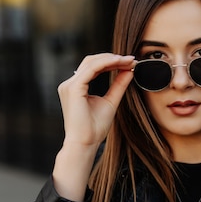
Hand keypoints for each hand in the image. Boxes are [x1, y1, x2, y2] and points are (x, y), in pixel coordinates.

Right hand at [53, 53, 133, 200]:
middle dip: (112, 58)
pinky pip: (91, 69)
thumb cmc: (95, 129)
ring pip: (91, 62)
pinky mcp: (73, 88)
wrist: (85, 143)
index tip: (129, 62)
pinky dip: (106, 63)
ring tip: (128, 60)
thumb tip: (129, 71)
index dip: (111, 62)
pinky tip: (119, 63)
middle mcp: (69, 84)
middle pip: (91, 61)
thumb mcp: (111, 102)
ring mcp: (69, 85)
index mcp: (76, 87)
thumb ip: (118, 85)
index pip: (93, 67)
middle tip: (131, 59)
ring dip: (111, 59)